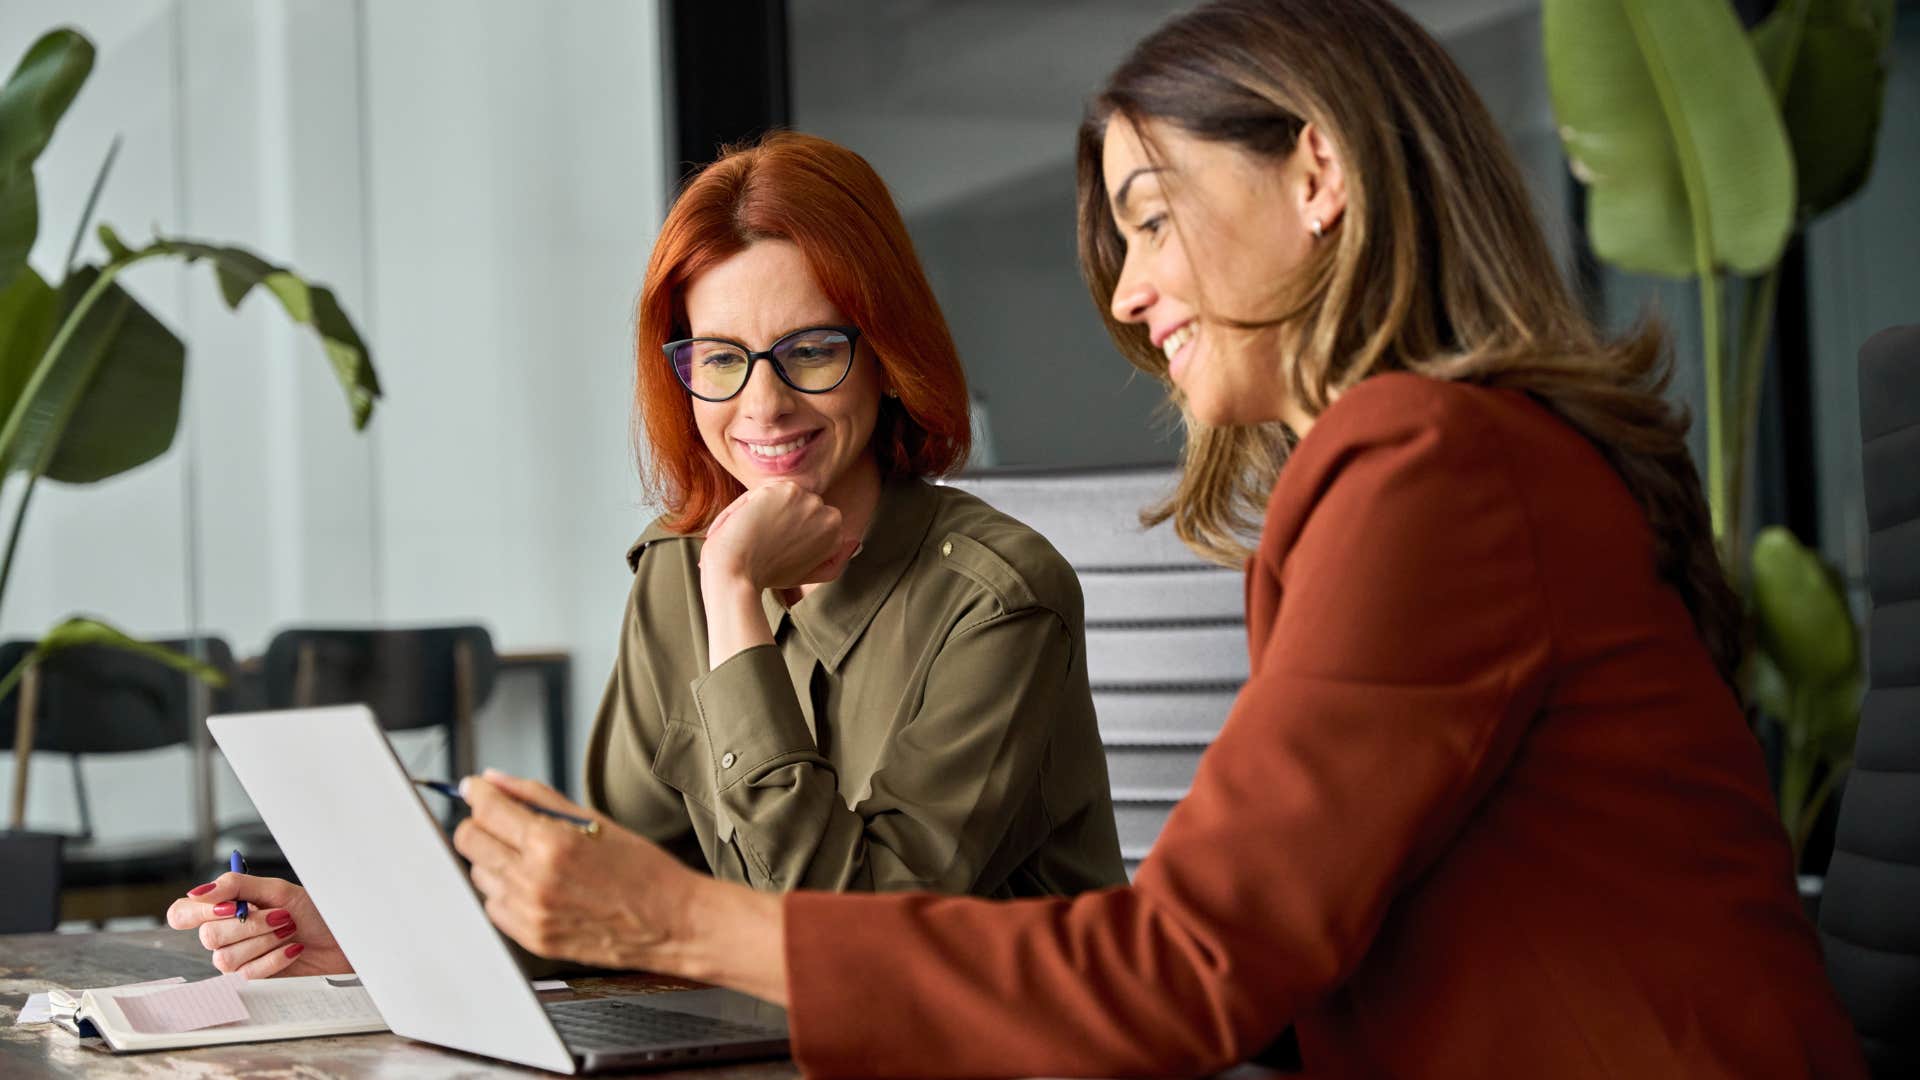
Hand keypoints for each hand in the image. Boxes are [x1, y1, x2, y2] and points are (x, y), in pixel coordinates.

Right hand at [166, 873, 351, 978]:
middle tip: (280, 915)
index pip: (182, 913)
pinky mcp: (251, 981)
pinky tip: (292, 949)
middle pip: (207, 935)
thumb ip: (236, 886)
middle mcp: (225, 935)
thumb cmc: (313, 913)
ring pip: (224, 957)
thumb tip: (199, 891)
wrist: (341, 940)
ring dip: (264, 940)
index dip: (197, 911)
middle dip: (249, 924)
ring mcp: (236, 959)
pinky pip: (247, 973)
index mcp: (225, 909)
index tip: (229, 906)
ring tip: (288, 930)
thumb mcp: (278, 890)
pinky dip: (275, 957)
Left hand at [455, 770, 790, 1002]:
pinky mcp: (531, 939)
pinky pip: (494, 906)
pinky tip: (535, 884)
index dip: (477, 792)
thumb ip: (537, 797)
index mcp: (552, 844)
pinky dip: (505, 891)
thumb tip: (495, 781)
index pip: (487, 809)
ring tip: (530, 856)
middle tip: (501, 819)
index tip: (476, 788)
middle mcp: (533, 881)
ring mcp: (529, 914)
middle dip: (480, 823)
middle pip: (469, 841)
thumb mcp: (595, 820)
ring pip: (478, 874)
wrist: (671, 923)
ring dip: (494, 858)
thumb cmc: (642, 871)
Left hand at [700, 482, 859, 590]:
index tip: (778, 547)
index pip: (811, 517)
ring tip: (758, 533)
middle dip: (782, 516)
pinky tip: (750, 523)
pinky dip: (753, 502)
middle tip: (766, 542)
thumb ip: (834, 561)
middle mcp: (829, 514)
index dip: (790, 529)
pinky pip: (767, 490)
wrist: (737, 572)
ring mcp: (809, 500)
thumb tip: (854, 542)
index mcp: (836, 533)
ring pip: (783, 495)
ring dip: (768, 508)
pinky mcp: (786, 489)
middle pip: (800, 503)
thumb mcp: (807, 574)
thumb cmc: (766, 575)